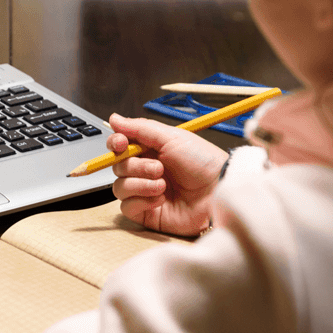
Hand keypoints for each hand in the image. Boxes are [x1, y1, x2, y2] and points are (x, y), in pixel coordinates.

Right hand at [107, 113, 228, 236]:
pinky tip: (161, 199)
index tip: (121, 143)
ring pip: (120, 187)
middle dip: (136, 166)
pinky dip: (142, 201)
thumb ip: (140, 128)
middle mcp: (146, 171)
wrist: (218, 190)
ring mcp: (145, 192)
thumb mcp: (171, 137)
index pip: (120, 146)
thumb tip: (114, 118)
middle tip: (159, 168)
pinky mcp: (147, 213)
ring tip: (163, 185)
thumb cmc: (203, 162)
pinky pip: (127, 207)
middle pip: (118, 166)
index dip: (116, 144)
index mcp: (151, 150)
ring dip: (140, 184)